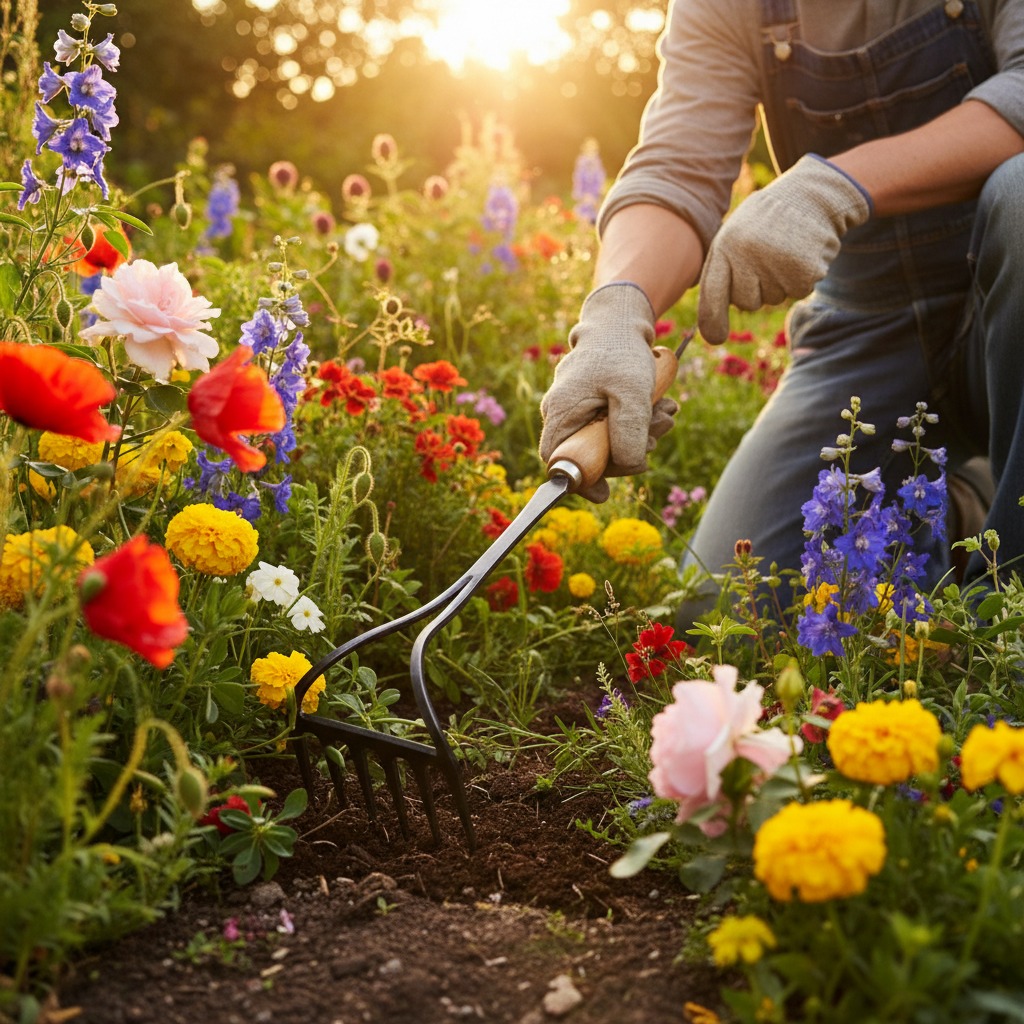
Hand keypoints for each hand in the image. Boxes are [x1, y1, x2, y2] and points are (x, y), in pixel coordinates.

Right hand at [539, 283, 678, 502]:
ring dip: (642, 434)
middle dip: (629, 451)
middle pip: (590, 455)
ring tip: (666, 410)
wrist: (620, 320)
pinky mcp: (594, 406)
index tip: (605, 493)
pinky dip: (639, 423)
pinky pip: (614, 427)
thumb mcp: (632, 392)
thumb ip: (628, 431)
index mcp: (561, 411)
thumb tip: (628, 467)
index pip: (558, 461)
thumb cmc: (622, 351)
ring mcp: (578, 410)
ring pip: (607, 442)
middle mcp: (563, 413)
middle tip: (661, 430)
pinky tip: (659, 406)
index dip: (580, 481)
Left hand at [697, 155, 871, 342]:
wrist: (812, 195)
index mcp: (725, 246)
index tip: (715, 338)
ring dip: (780, 282)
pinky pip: (797, 292)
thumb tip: (709, 324)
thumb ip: (722, 270)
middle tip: (767, 259)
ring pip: (773, 299)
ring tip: (784, 250)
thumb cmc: (766, 222)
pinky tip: (802, 253)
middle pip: (746, 303)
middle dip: (756, 291)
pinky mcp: (804, 270)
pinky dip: (802, 278)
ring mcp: (776, 263)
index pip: (713, 293)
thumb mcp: (735, 236)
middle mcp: (747, 255)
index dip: (712, 320)